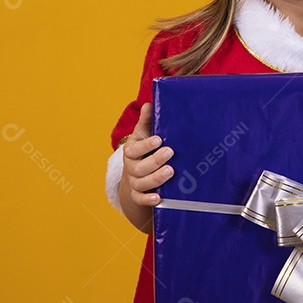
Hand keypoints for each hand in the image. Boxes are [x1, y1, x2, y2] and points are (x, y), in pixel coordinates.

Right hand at [118, 103, 174, 232]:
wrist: (136, 175)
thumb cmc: (144, 150)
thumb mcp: (144, 135)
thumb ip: (147, 121)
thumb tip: (149, 103)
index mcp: (131, 151)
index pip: (134, 149)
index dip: (146, 145)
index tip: (159, 139)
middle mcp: (131, 167)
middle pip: (139, 167)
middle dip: (155, 160)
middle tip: (170, 152)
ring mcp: (135, 182)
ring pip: (142, 183)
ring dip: (156, 178)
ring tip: (171, 171)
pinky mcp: (139, 195)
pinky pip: (141, 199)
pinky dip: (148, 199)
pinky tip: (159, 197)